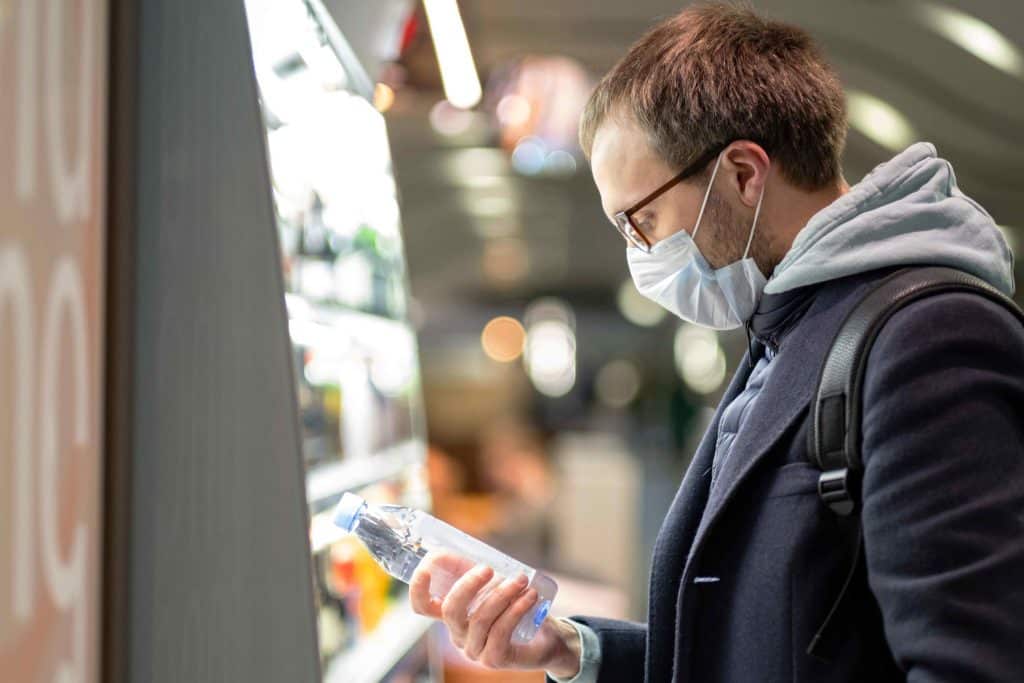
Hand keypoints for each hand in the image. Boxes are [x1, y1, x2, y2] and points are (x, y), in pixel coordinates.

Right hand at [409, 554, 580, 675]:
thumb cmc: (516, 605)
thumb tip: (463, 544)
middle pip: (451, 610)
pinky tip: (529, 597)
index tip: (426, 568)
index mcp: (453, 614)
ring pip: (480, 619)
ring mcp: (474, 649)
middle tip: (489, 568)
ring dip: (502, 594)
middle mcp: (458, 633)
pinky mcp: (494, 658)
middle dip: (468, 585)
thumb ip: (479, 567)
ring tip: (521, 579)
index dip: (418, 589)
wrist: (547, 637)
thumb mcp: (495, 582)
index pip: (422, 606)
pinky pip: (500, 631)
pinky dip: (515, 609)